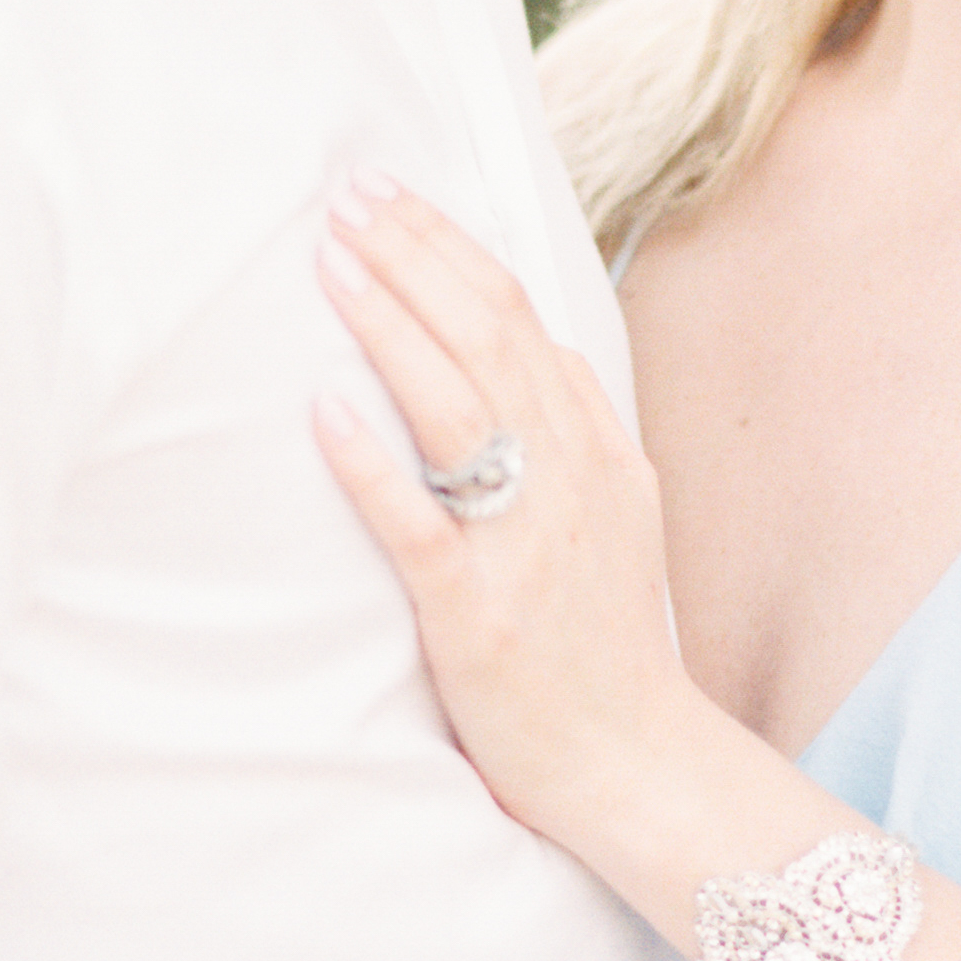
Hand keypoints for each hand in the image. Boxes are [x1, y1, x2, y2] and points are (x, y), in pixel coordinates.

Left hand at [312, 180, 700, 867]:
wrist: (637, 763)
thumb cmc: (606, 645)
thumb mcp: (618, 517)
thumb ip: (576, 432)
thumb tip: (528, 347)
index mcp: (598, 452)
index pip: (520, 318)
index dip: (450, 248)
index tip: (390, 197)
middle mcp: (569, 482)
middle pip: (485, 338)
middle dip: (411, 256)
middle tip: (345, 198)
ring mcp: (527, 546)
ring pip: (456, 405)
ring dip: (389, 324)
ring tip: (330, 265)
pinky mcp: (480, 614)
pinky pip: (420, 524)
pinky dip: (371, 462)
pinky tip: (323, 409)